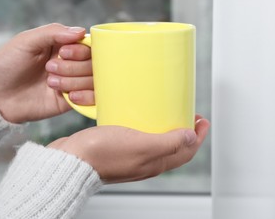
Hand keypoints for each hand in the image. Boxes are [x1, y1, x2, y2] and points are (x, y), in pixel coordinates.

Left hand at [0, 23, 91, 122]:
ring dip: (73, 81)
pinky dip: (86, 96)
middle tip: (49, 69)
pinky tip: (70, 96)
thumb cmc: (7, 65)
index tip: (63, 53)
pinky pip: (93, 98)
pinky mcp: (73, 102)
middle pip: (94, 63)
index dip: (81, 50)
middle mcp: (72, 64)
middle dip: (73, 67)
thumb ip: (53, 32)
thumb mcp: (26, 41)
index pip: (89, 45)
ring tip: (50, 83)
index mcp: (63, 46)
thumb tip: (82, 31)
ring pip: (94, 80)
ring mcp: (74, 83)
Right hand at [48, 115, 209, 183]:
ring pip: (158, 142)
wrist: (71, 160)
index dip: (198, 136)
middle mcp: (146, 161)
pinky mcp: (119, 147)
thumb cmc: (101, 153)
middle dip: (185, 132)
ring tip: (168, 113)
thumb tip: (190, 137)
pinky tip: (140, 115)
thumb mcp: (140, 145)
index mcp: (155, 162)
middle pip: (174, 148)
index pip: (186, 151)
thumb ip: (167, 143)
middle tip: (188, 115)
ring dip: (167, 129)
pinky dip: (147, 127)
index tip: (203, 120)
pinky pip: (140, 137)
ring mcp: (132, 155)